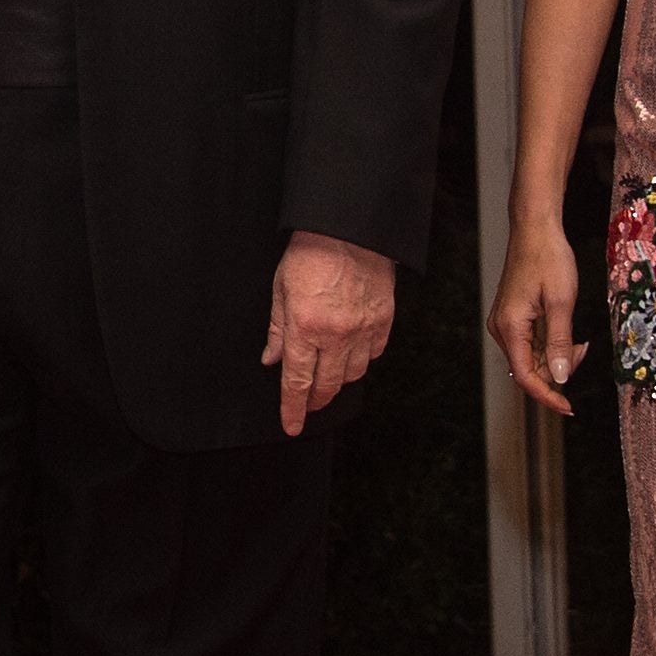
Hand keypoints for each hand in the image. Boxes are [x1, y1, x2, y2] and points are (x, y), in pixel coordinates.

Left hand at [265, 231, 395, 436]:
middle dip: (315, 401)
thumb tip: (272, 360)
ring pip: (354, 374)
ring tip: (328, 376)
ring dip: (339, 381)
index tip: (290, 426)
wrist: (350, 229)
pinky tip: (351, 354)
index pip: (296, 382)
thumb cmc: (310, 253)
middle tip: (307, 404)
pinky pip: (375, 354)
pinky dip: (362, 360)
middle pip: (327, 386)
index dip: (292, 409)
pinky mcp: (384, 320)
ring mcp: (363, 329)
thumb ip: (277, 330)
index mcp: (305, 328)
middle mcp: (336, 335)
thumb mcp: (280, 289)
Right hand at [484, 219, 582, 416]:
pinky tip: (569, 335)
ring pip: (532, 357)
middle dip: (558, 371)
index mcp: (510, 327)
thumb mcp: (561, 302)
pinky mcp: (513, 316)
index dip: (548, 396)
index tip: (568, 407)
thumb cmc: (548, 258)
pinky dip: (552, 344)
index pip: (526, 376)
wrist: (535, 228)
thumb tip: (560, 377)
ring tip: (580, 342)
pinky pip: (532, 342)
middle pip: (528, 369)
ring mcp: (506, 322)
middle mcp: (502, 329)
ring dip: (556, 357)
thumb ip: (560, 343)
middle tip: (584, 353)